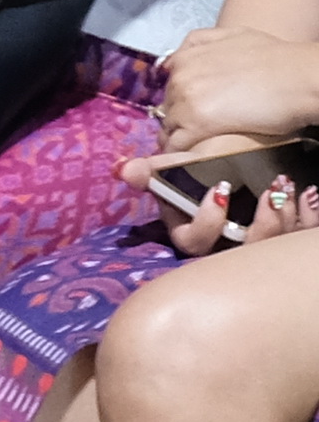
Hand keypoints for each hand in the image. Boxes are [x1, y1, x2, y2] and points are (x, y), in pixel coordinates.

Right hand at [134, 137, 306, 253]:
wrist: (235, 180)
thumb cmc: (200, 181)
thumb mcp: (178, 173)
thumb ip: (153, 172)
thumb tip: (122, 168)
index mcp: (194, 238)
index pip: (194, 243)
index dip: (208, 221)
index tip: (220, 191)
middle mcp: (226, 251)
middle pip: (245, 252)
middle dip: (263, 225)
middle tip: (271, 193)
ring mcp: (258, 249)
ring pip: (276, 248)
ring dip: (286, 218)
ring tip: (287, 188)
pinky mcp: (285, 242)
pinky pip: (300, 239)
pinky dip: (308, 217)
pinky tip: (308, 194)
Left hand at [156, 25, 318, 154]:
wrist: (300, 78)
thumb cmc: (277, 57)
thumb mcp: (233, 35)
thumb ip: (201, 42)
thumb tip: (176, 58)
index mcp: (185, 59)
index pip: (168, 85)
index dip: (180, 100)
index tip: (191, 110)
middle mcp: (179, 78)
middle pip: (168, 106)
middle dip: (180, 118)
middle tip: (198, 129)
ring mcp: (186, 101)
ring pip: (169, 126)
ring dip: (179, 136)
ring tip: (193, 146)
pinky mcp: (198, 124)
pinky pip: (176, 144)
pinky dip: (180, 152)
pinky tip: (191, 158)